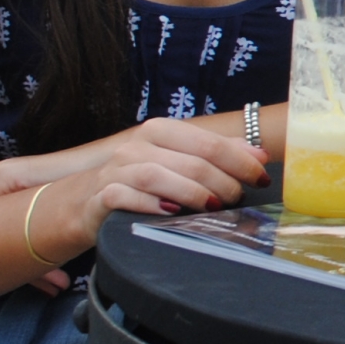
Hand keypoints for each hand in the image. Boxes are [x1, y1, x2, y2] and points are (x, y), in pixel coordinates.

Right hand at [0, 117, 264, 210]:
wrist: (82, 203)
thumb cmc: (137, 183)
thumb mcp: (174, 163)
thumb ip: (212, 156)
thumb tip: (259, 155)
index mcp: (160, 132)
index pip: (209, 142)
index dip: (241, 160)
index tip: (263, 178)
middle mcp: (137, 145)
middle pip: (191, 160)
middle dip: (223, 181)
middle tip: (238, 200)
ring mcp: (117, 169)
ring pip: (161, 175)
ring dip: (193, 192)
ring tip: (213, 207)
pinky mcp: (101, 194)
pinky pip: (126, 195)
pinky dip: (150, 204)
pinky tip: (169, 212)